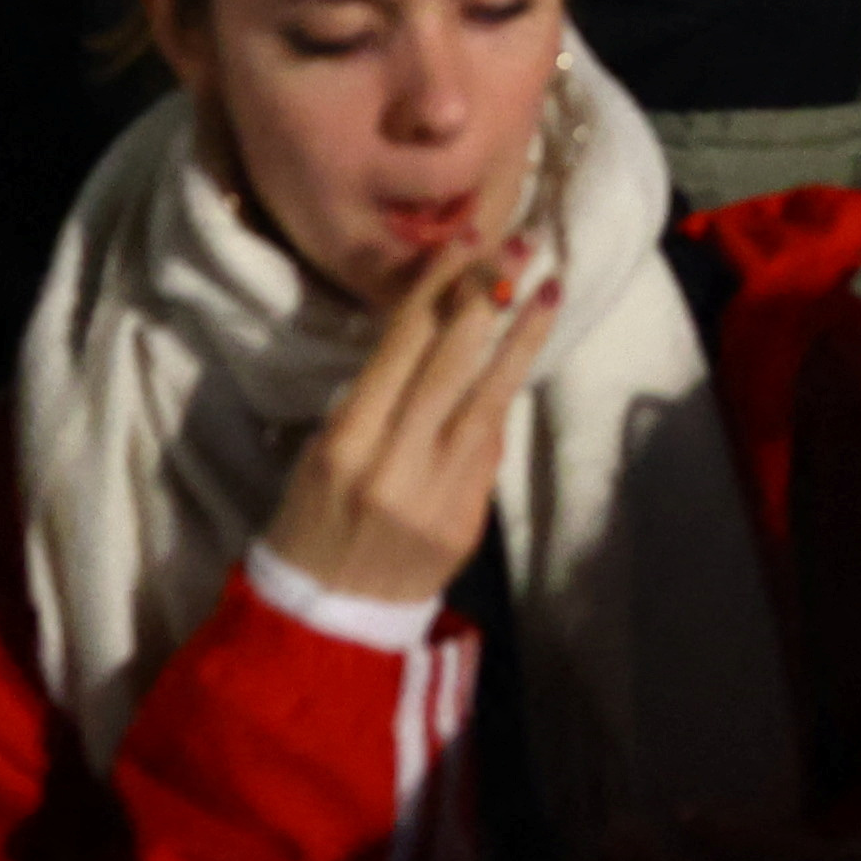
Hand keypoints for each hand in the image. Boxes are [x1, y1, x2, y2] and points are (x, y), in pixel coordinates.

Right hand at [260, 239, 556, 608]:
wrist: (326, 622)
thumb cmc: (310, 524)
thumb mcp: (321, 455)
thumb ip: (376, 402)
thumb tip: (439, 344)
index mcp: (347, 443)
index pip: (399, 345)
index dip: (436, 286)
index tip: (466, 238)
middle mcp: (395, 465)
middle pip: (450, 363)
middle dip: (487, 297)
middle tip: (519, 243)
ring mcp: (439, 496)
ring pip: (489, 400)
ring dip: (522, 340)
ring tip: (550, 288)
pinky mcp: (469, 521)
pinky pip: (488, 449)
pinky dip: (500, 403)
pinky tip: (517, 363)